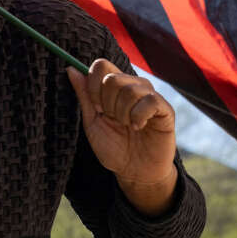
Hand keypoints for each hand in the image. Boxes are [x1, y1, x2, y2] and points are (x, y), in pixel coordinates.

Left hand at [67, 59, 177, 215]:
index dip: (93, 86)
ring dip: (122, 114)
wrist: (135, 171)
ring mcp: (151, 96)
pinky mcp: (165, 109)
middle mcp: (134, 87)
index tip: (96, 107)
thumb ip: (84, 95)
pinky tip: (139, 127)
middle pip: (113, 78)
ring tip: (127, 126)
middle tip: (114, 120)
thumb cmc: (114, 147)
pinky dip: (138, 117)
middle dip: (107, 104)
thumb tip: (71, 69)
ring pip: (131, 90)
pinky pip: (150, 101)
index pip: (101, 66)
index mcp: (114, 88)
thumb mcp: (92, 121)